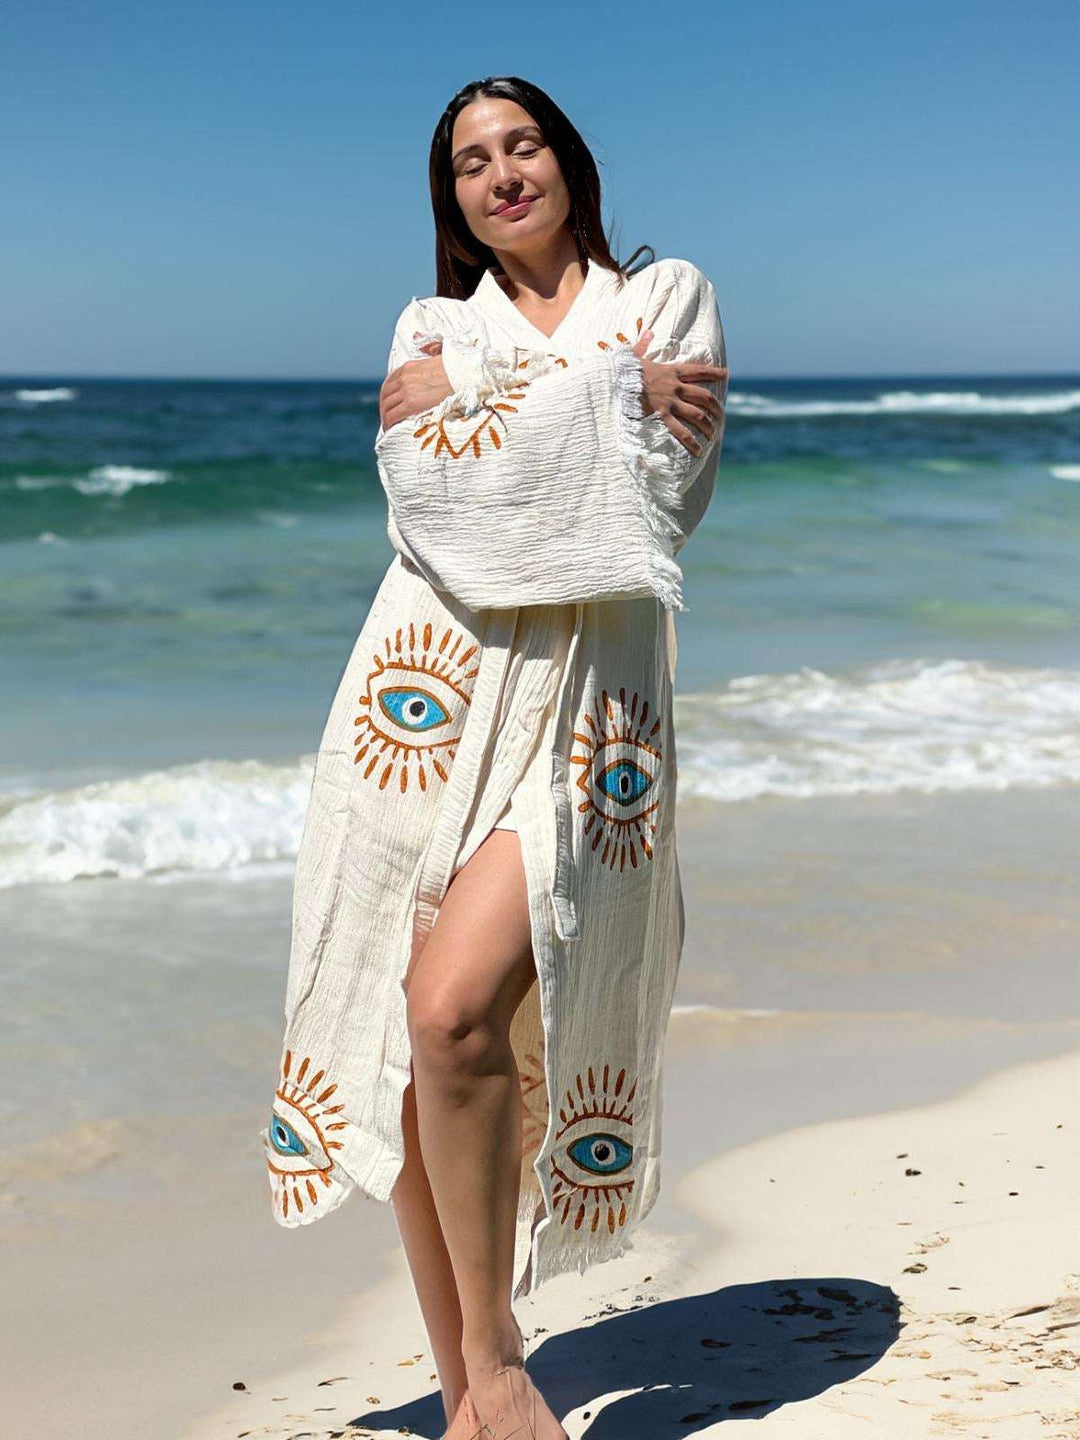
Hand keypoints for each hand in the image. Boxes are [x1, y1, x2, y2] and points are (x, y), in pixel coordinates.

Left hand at [378, 333, 452, 429]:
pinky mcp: (411, 403)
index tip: (390, 402)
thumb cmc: (456, 368)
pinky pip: (393, 415)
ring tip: (390, 424)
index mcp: (409, 367)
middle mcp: (404, 377)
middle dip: (385, 406)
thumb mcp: (437, 354)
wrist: (464, 375)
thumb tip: (416, 335)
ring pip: (386, 405)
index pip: (390, 382)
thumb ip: (426, 351)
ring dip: (386, 416)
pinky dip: (389, 422)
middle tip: (388, 416)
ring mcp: (406, 390)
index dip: (387, 394)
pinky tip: (391, 428)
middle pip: (385, 394)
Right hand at [634, 328, 728, 455]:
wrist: (615, 380)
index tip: (726, 374)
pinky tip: (699, 451)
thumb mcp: (634, 354)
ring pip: (697, 414)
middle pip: (704, 396)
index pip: (699, 370)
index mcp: (671, 370)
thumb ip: (643, 344)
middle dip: (715, 406)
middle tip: (721, 415)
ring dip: (708, 425)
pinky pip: (681, 431)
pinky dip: (691, 442)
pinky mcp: (662, 415)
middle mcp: (675, 386)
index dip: (714, 372)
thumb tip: (647, 332)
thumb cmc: (623, 369)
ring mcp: (670, 402)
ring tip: (714, 434)